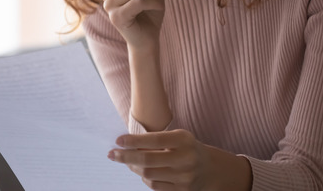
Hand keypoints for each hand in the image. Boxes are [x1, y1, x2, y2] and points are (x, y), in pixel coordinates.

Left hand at [108, 130, 251, 190]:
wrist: (210, 169)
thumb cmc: (187, 148)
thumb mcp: (177, 138)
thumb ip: (156, 139)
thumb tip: (127, 144)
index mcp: (184, 140)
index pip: (154, 140)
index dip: (134, 141)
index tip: (118, 140)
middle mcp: (186, 158)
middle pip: (148, 160)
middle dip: (126, 157)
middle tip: (112, 154)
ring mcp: (184, 177)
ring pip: (148, 175)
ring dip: (133, 168)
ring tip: (127, 162)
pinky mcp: (182, 190)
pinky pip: (155, 186)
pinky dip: (145, 178)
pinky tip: (141, 172)